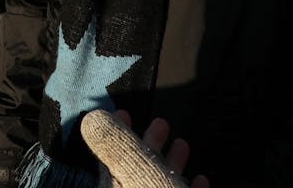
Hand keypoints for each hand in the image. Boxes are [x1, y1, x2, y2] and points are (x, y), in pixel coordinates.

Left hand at [83, 110, 209, 187]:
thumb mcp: (136, 172)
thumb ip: (117, 146)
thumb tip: (91, 117)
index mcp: (117, 186)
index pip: (112, 157)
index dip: (117, 132)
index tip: (124, 112)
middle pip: (137, 169)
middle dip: (150, 144)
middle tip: (161, 123)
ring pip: (160, 184)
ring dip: (172, 163)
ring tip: (182, 144)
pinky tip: (200, 179)